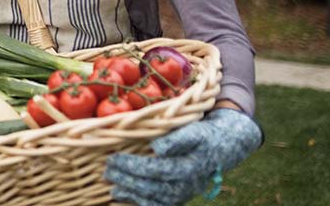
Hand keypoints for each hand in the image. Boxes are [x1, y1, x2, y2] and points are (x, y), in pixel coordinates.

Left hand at [104, 108, 261, 205]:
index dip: (134, 166)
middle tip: (107, 170)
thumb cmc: (201, 134)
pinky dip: (141, 203)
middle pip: (154, 187)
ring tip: (112, 186)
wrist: (222, 147)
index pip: (158, 170)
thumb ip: (176, 139)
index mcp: (190, 166)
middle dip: (128, 180)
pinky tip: (122, 198)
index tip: (114, 158)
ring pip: (156, 199)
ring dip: (132, 194)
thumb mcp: (192, 131)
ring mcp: (184, 193)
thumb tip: (157, 147)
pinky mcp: (180, 196)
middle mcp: (189, 184)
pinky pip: (159, 205)